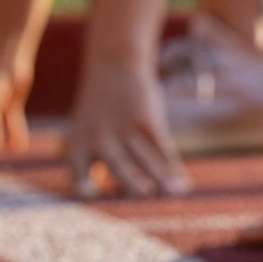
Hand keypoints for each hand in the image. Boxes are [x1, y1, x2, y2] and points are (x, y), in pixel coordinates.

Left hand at [65, 58, 189, 197]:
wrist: (113, 65)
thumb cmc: (100, 109)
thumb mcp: (85, 131)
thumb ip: (94, 162)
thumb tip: (124, 194)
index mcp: (78, 145)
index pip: (79, 174)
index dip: (85, 187)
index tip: (93, 193)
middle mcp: (100, 139)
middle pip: (119, 168)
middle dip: (133, 185)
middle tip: (145, 196)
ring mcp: (125, 130)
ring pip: (147, 161)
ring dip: (164, 179)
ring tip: (175, 193)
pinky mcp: (146, 121)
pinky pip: (163, 149)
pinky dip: (174, 167)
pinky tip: (184, 183)